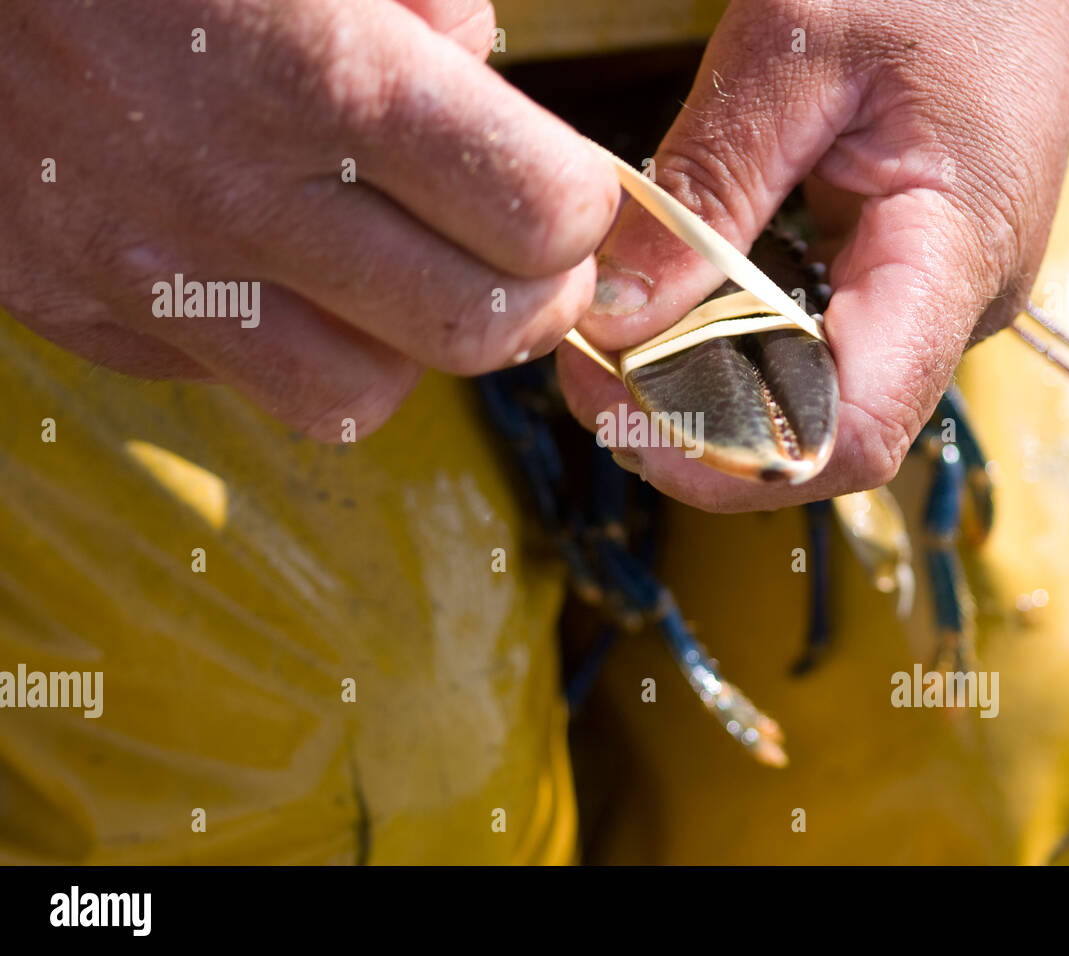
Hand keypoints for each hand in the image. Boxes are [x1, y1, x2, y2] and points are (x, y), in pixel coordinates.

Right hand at [0, 0, 617, 438]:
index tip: (566, 190)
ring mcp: (143, 272)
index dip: (579, 208)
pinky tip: (271, 266)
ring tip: (399, 273)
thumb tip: (478, 70)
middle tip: (526, 260)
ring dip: (407, 347)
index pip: (535, 214)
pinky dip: (285, 343)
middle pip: (472, 332)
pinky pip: (235, 380)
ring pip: (356, 396)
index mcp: (316, 72)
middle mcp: (233, 196)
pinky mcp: (75, 309)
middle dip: (531, 300)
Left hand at [559, 0, 1068, 510]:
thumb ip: (709, 184)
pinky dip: (730, 341)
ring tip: (616, 333)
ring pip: (805, 401)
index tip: (617, 409)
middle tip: (587, 362)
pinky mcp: (903, 281)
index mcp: (954, 258)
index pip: (849, 432)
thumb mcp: (795, 46)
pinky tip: (675, 299)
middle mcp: (953, 310)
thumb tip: (619, 318)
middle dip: (690, 422)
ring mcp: (933, 303)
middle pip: (814, 433)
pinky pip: (811, 347)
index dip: (726, 456)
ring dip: (703, 387)